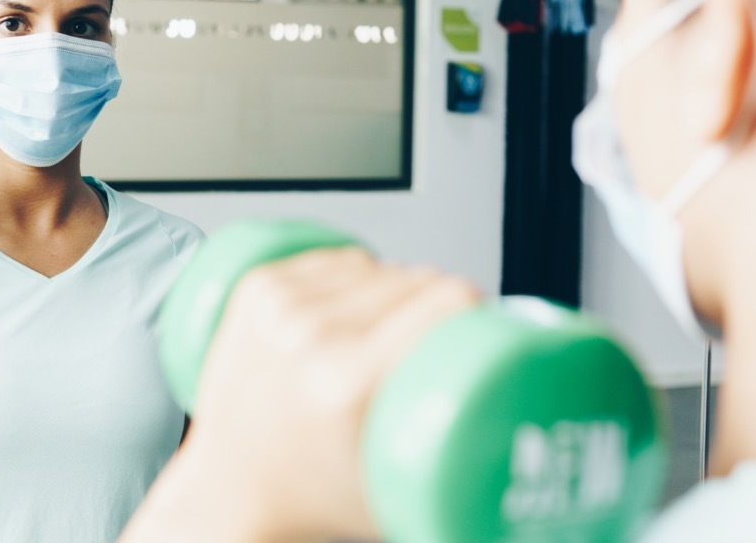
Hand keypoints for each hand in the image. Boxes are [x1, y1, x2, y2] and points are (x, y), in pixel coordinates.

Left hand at [174, 248, 479, 541]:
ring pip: (375, 263)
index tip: (479, 325)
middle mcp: (309, 337)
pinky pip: (332, 256)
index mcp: (348, 382)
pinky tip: (350, 305)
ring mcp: (278, 309)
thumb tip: (525, 424)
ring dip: (392, 289)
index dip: (474, 306)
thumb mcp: (404, 487)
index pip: (447, 297)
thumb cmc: (313, 500)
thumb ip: (466, 459)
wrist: (231, 492)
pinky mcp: (256, 290)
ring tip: (385, 334)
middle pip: (413, 277)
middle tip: (429, 345)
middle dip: (434, 306)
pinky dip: (351, 274)